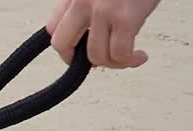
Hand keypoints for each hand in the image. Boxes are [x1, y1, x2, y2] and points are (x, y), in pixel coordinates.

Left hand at [46, 0, 160, 67]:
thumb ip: (90, 1)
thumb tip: (90, 28)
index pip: (53, 28)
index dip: (66, 45)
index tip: (79, 50)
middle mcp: (83, 1)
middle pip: (62, 45)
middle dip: (79, 60)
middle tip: (99, 60)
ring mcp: (103, 11)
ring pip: (95, 56)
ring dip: (112, 63)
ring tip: (126, 57)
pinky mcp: (126, 17)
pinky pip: (120, 53)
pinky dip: (129, 62)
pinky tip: (139, 57)